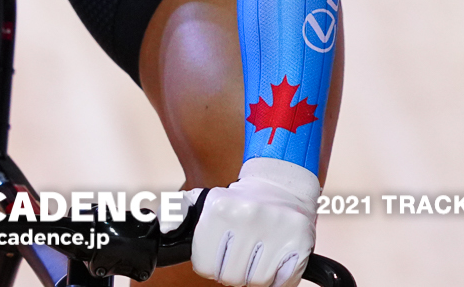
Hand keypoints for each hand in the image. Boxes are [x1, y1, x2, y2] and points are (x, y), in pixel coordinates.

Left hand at [190, 158, 319, 286]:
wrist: (280, 186)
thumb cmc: (239, 202)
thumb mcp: (204, 201)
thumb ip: (177, 213)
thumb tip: (163, 229)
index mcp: (221, 209)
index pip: (205, 265)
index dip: (211, 264)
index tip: (220, 252)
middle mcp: (249, 216)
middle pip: (231, 277)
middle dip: (234, 271)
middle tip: (241, 253)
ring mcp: (276, 229)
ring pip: (256, 282)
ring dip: (255, 274)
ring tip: (257, 253)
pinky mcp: (299, 242)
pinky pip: (282, 283)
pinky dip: (278, 278)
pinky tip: (274, 258)